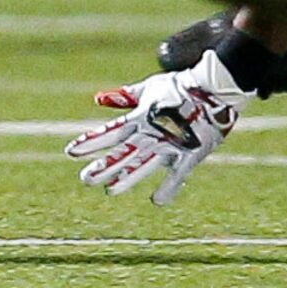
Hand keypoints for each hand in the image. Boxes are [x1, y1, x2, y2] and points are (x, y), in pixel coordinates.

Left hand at [65, 56, 246, 204]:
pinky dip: (169, 188)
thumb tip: (98, 100)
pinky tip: (157, 201)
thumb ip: (124, 97)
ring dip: (127, 179)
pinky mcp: (191, 153)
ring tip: (110, 192)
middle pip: (123, 152)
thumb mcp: (149, 88)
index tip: (71, 152)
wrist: (214, 89)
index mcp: (141, 116)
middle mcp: (152, 132)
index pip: (111, 132)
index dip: (91, 142)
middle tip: (85, 180)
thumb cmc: (180, 86)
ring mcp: (171, 144)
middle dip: (104, 166)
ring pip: (145, 165)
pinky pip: (178, 174)